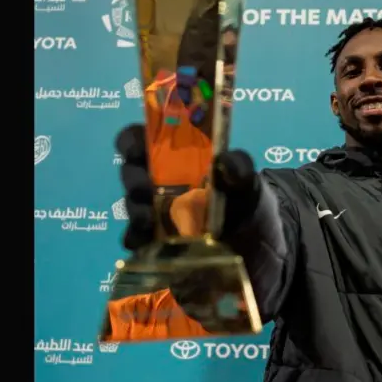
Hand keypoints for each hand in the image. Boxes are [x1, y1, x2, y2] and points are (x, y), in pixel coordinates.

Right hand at [116, 124, 259, 250]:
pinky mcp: (154, 237)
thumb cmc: (238, 193)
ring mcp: (153, 209)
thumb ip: (238, 166)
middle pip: (131, 172)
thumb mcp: (243, 177)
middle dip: (133, 179)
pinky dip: (136, 239)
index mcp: (172, 155)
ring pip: (132, 205)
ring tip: (146, 219)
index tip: (136, 150)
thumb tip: (227, 161)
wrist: (250, 231)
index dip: (131, 141)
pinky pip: (137, 236)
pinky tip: (141, 243)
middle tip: (142, 189)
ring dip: (135, 210)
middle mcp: (156, 179)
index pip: (140, 139)